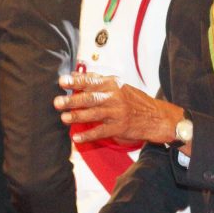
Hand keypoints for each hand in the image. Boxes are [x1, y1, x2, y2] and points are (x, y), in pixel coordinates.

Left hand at [56, 73, 183, 145]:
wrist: (156, 116)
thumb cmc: (134, 100)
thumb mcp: (117, 85)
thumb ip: (96, 80)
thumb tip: (74, 74)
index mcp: (113, 84)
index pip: (92, 81)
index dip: (77, 81)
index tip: (62, 81)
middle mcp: (115, 97)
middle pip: (91, 98)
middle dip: (73, 100)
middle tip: (57, 102)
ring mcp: (117, 113)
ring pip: (95, 114)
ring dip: (78, 116)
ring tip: (64, 118)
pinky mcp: (119, 128)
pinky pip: (101, 132)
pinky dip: (88, 135)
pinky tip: (77, 138)